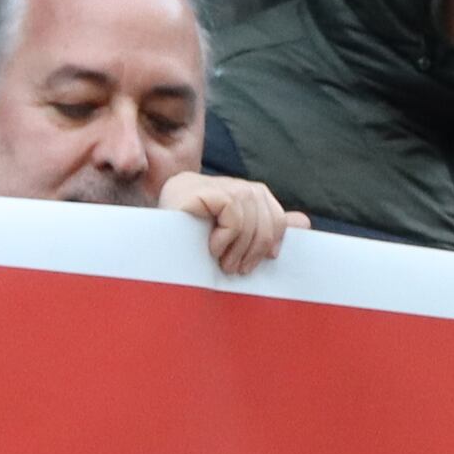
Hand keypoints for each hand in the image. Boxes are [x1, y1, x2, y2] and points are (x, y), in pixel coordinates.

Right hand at [162, 173, 302, 277]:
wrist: (149, 264)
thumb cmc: (189, 262)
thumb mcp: (234, 249)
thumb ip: (265, 232)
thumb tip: (304, 222)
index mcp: (226, 193)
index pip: (265, 201)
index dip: (273, 230)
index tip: (268, 258)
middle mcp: (215, 183)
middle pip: (260, 203)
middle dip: (259, 243)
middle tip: (241, 270)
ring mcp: (202, 184)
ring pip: (248, 207)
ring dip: (242, 245)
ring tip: (226, 265)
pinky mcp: (193, 190)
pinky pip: (231, 208)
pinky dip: (227, 235)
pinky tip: (211, 249)